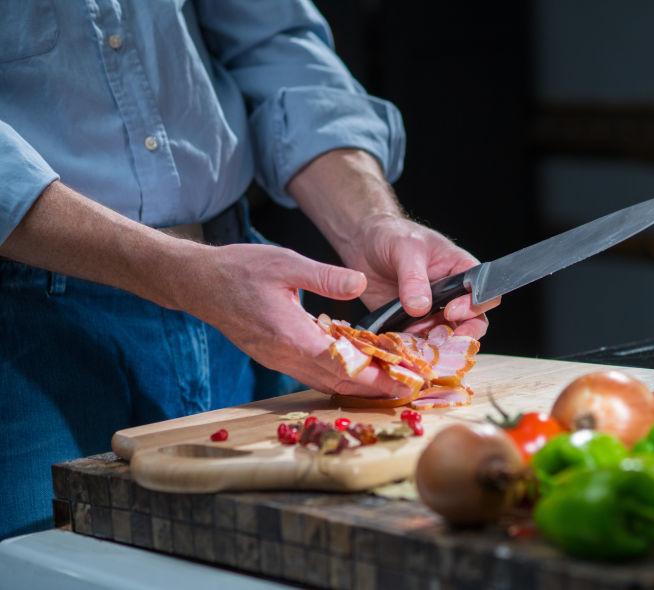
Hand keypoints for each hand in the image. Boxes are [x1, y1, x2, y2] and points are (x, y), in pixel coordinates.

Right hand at [180, 243, 415, 397]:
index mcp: (291, 335)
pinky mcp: (274, 358)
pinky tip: (353, 368)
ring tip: (387, 383)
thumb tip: (361, 284)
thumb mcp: (286, 263)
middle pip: (336, 381)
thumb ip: (325, 277)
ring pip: (323, 382)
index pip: (340, 365)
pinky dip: (336, 376)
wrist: (200, 284)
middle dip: (372, 388)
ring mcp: (277, 360)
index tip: (400, 380)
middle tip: (405, 388)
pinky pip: (310, 374)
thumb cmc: (239, 269)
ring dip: (355, 385)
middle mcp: (284, 356)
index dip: (373, 376)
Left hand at [340, 214, 499, 338]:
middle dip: (461, 336)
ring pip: (446, 337)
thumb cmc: (392, 236)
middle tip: (442, 342)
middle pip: (472, 322)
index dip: (473, 306)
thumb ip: (414, 277)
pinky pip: (419, 342)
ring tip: (418, 348)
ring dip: (435, 346)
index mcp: (460, 270)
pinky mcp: (411, 324)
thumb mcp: (405, 249)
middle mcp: (452, 294)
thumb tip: (420, 307)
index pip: (483, 292)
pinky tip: (403, 348)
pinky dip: (414, 348)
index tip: (450, 311)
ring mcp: (432, 312)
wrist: (364, 244)